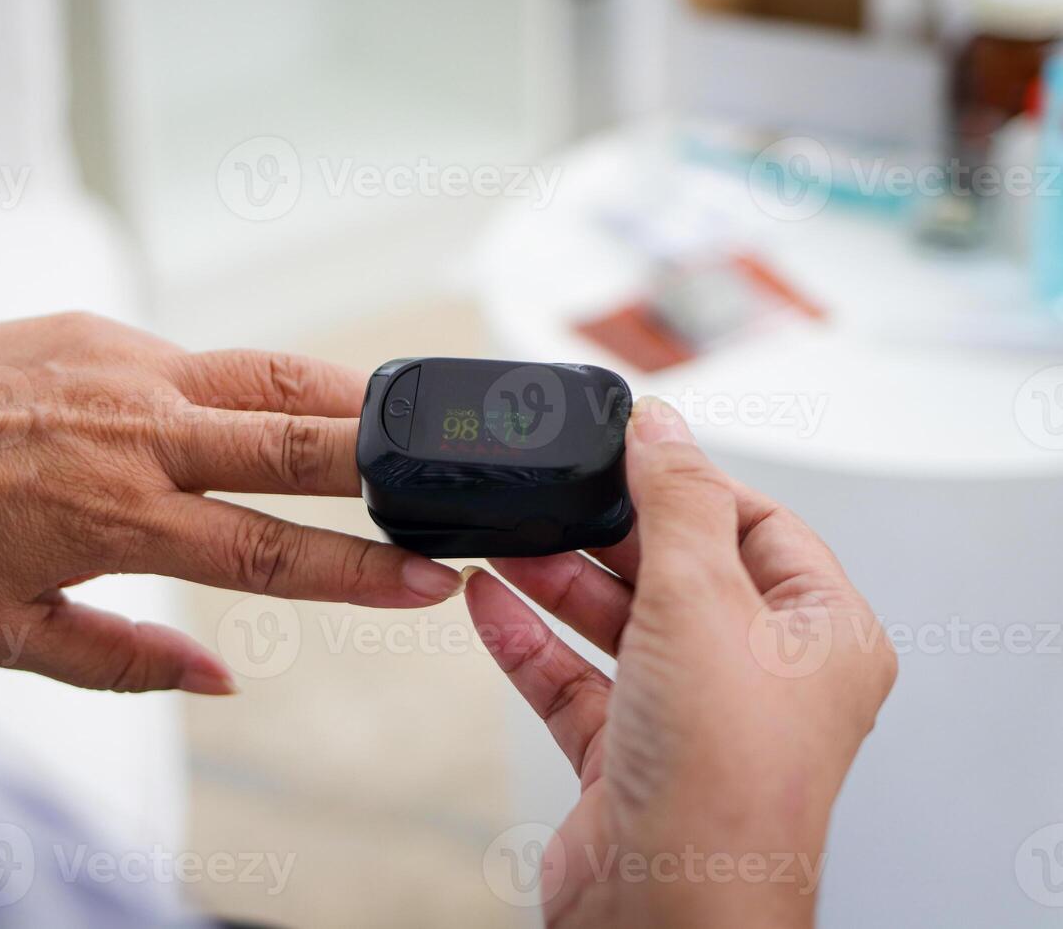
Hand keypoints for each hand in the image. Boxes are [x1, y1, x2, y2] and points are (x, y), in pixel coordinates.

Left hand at [0, 312, 462, 694]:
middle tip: (450, 478)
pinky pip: (200, 354)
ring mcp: (119, 365)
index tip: (432, 579)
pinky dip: (256, 380)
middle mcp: (134, 430)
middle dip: (386, 465)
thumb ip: (123, 661)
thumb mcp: (6, 634)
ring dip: (343, 394)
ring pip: (266, 374)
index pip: (273, 550)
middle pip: (297, 443)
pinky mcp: (95, 325)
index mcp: (117, 517)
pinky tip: (280, 398)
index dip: (364, 572)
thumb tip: (224, 676)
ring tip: (399, 413)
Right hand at [466, 398, 896, 927]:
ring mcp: (692, 718)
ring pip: (620, 625)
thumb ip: (676, 502)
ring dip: (558, 582)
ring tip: (506, 541)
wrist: (666, 910)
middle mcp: (761, 678)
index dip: (692, 485)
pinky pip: (574, 679)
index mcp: (820, 636)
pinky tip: (488, 602)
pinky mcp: (626, 758)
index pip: (760, 527)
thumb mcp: (700, 599)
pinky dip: (530, 641)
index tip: (631, 451)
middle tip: (557, 496)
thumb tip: (661, 428)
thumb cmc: (722, 779)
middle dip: (609, 536)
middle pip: (679, 572)